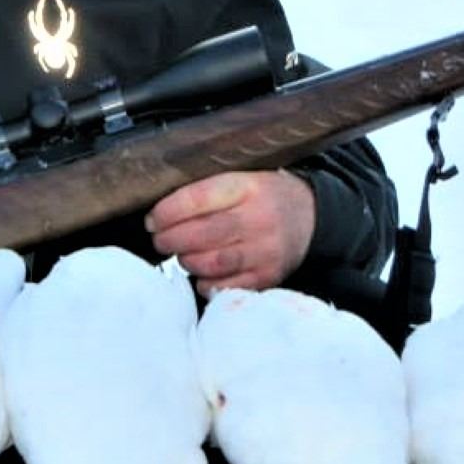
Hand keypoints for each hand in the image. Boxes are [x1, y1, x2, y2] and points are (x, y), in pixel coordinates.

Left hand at [145, 170, 316, 296]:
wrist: (310, 215)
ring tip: (181, 254)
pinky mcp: (268, 276)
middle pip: (202, 234)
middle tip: (160, 240)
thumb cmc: (263, 195)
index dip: (168, 212)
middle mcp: (259, 218)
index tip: (153, 219)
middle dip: (171, 239)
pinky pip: (226, 286)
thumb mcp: (240, 177)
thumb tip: (160, 212)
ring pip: (212, 263)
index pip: (198, 199)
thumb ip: (204, 190)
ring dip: (187, 261)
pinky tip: (201, 273)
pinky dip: (206, 283)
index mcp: (247, 187)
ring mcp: (266, 250)